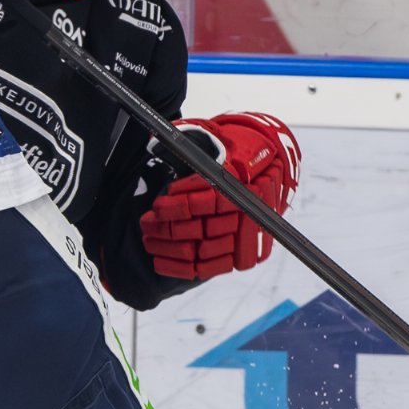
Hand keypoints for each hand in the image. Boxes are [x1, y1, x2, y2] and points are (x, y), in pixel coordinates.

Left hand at [139, 112, 301, 280]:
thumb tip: (156, 141)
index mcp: (244, 187)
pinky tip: (159, 261)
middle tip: (146, 224)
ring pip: (203, 249)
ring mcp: (245, 238)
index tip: (158, 206)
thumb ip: (188, 141)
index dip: (180, 204)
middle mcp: (248, 214)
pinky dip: (181, 267)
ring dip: (171, 247)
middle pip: (203, 227)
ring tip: (149, 240)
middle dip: (168, 227)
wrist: (262, 172)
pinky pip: (209, 267)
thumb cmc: (228, 156)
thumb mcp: (211, 142)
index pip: (210, 200)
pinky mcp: (241, 256)